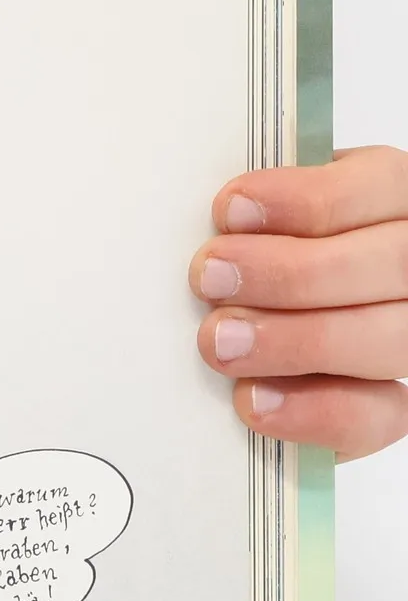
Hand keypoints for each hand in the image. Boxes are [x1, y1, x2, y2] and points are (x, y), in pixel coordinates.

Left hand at [192, 147, 407, 460]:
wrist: (264, 326)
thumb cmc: (256, 254)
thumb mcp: (265, 216)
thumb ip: (257, 214)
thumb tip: (216, 215)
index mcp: (393, 199)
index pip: (382, 185)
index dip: (310, 199)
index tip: (230, 209)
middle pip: (394, 263)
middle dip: (292, 272)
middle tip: (210, 278)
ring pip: (391, 339)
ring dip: (297, 341)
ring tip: (219, 341)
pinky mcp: (395, 404)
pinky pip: (380, 414)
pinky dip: (314, 411)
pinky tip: (252, 400)